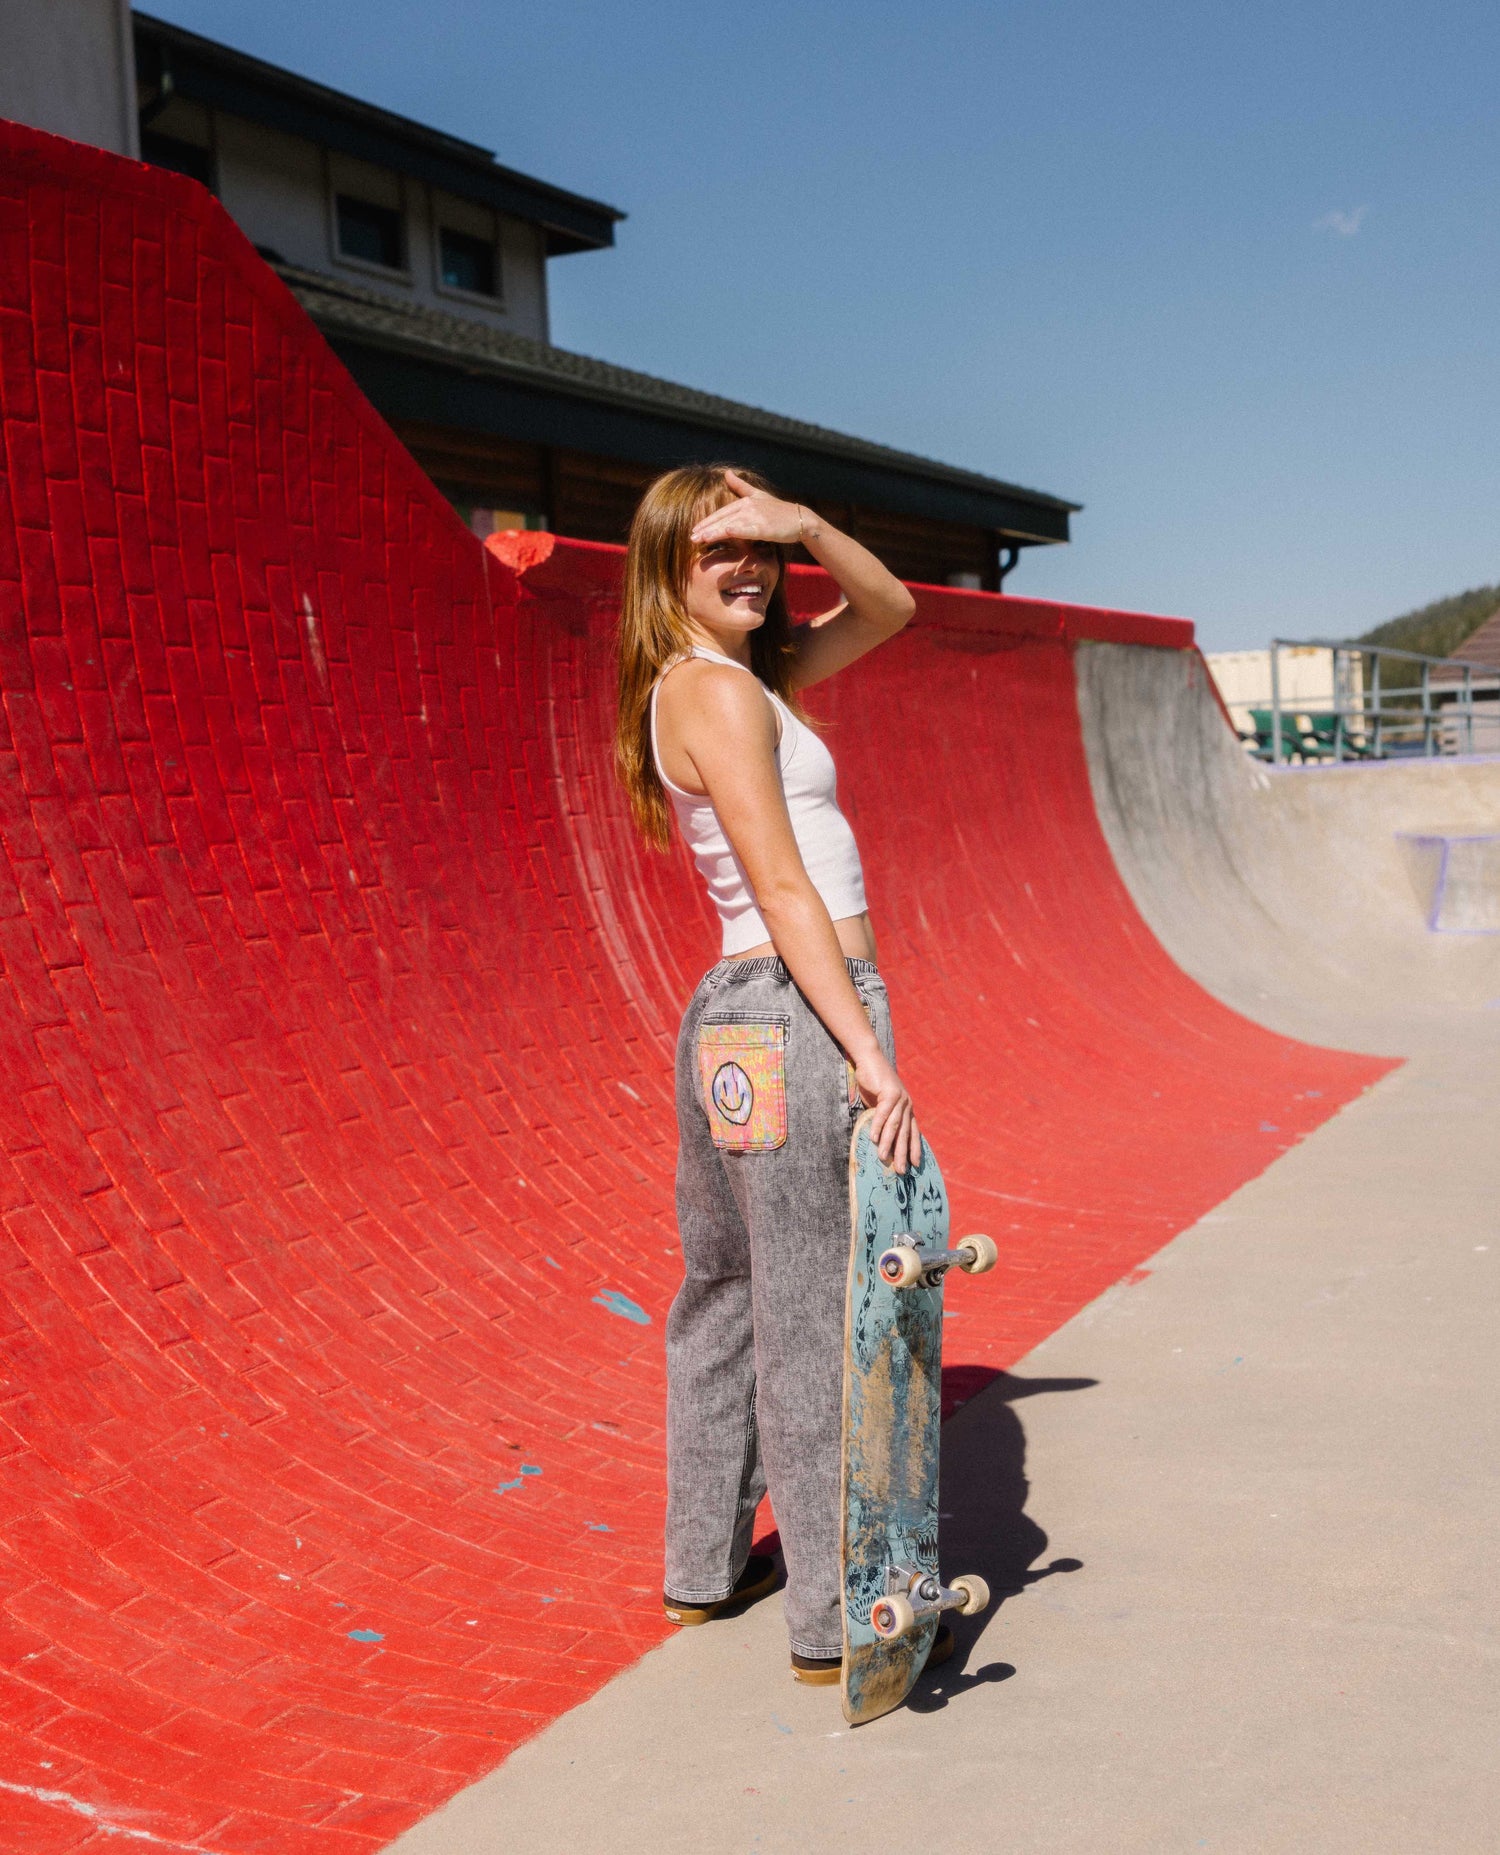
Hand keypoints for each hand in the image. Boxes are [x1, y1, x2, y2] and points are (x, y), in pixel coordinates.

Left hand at [690, 469, 805, 547]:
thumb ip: (741, 486)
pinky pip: (747, 529)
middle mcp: (748, 507)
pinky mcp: (764, 527)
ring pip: (730, 525)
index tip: (694, 530)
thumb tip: (727, 472)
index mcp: (744, 502)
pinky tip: (726, 533)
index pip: (721, 514)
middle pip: (722, 520)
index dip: (706, 522)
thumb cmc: (778, 511)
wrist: (800, 519)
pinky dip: (737, 530)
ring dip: (715, 532)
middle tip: (690, 538)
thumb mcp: (758, 495)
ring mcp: (756, 517)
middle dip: (705, 529)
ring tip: (700, 539)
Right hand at [851, 1048, 922, 1174]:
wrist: (870, 1059)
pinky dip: (878, 1127)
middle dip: (903, 1153)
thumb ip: (883, 1119)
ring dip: (889, 1143)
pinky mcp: (890, 1092)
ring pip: (895, 1126)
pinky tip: (874, 1139)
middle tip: (900, 1170)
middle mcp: (907, 1105)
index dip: (915, 1149)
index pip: (914, 1132)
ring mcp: (900, 1098)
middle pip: (905, 1133)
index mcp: (907, 1109)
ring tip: (883, 1158)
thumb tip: (879, 1141)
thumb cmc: (873, 1083)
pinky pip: (883, 1113)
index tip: (915, 1165)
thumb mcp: (879, 1104)